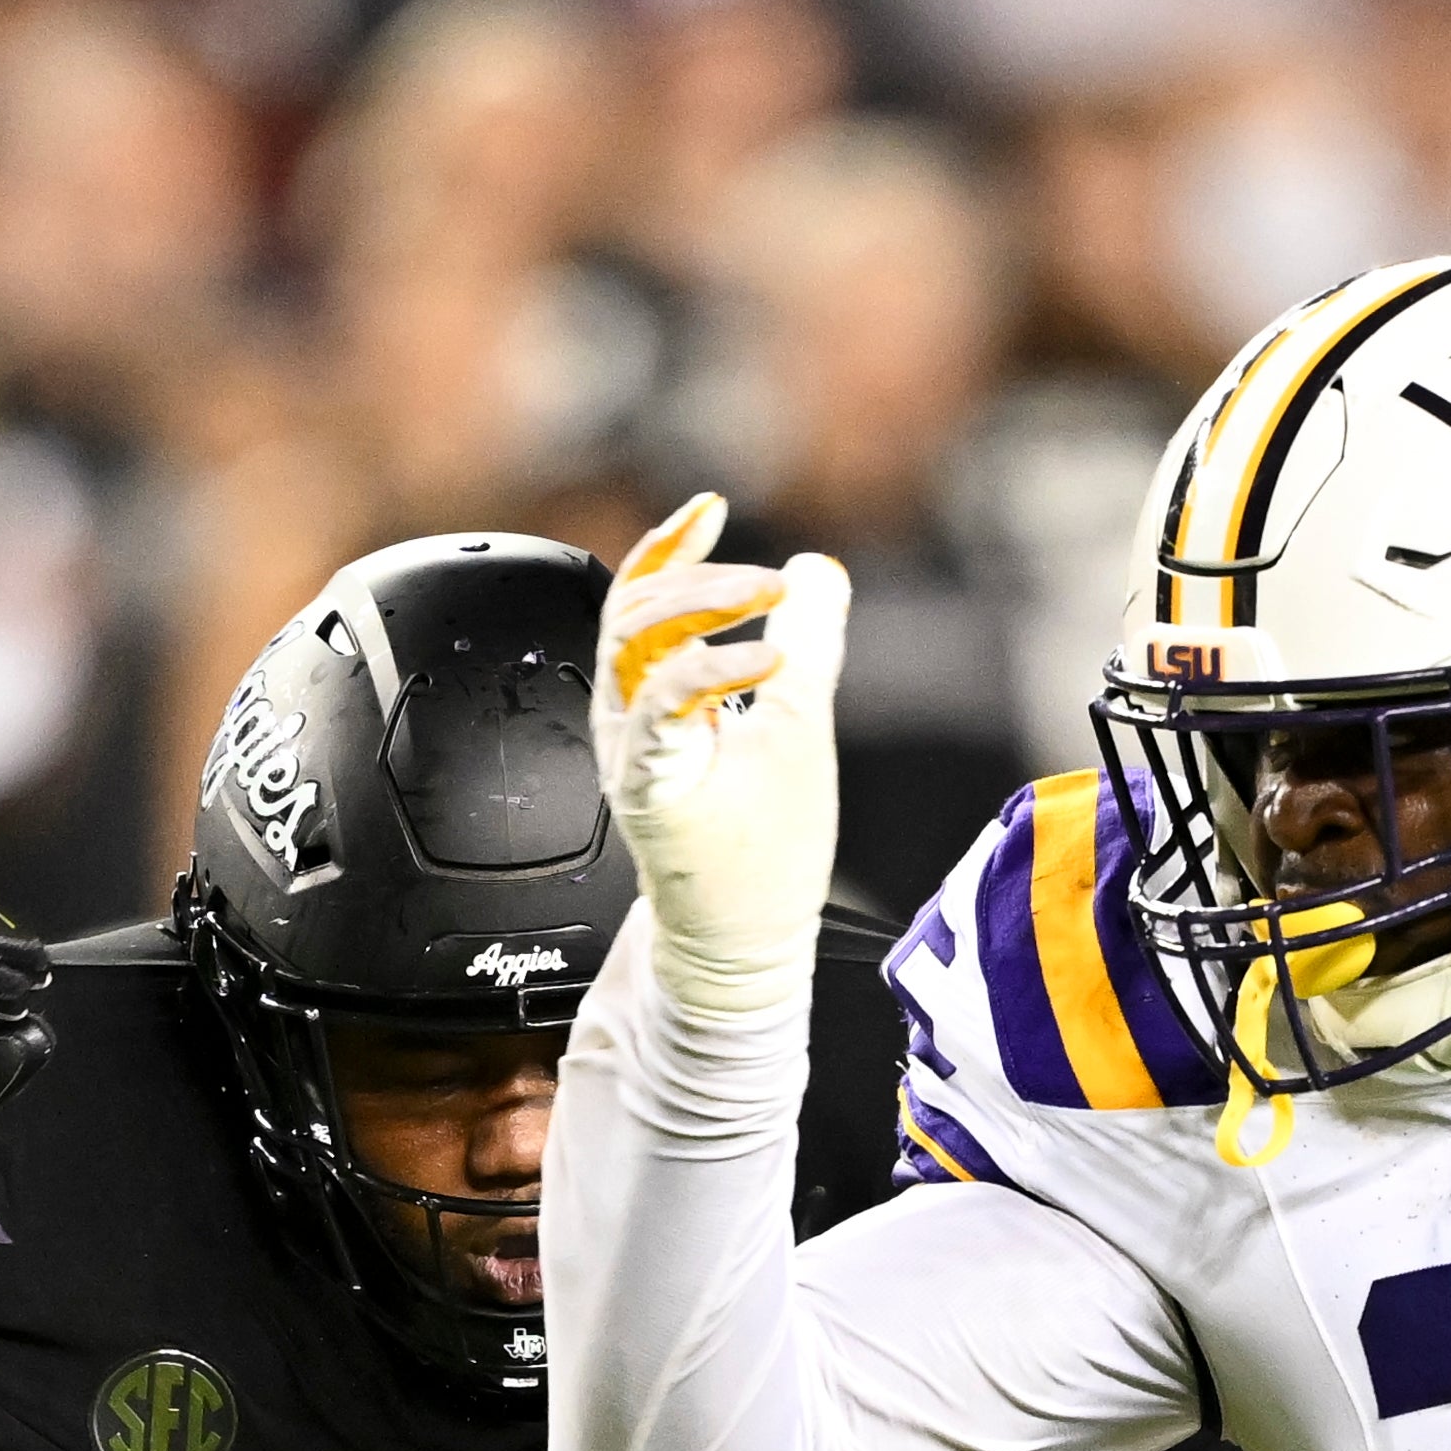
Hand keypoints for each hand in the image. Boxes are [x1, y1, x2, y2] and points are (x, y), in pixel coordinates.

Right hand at [596, 493, 847, 1025]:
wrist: (746, 943)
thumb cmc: (763, 846)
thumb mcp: (799, 718)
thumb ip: (808, 641)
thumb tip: (818, 570)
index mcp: (657, 691)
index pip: (642, 594)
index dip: (670, 544)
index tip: (713, 507)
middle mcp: (632, 715)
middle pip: (632, 607)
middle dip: (696, 574)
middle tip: (766, 577)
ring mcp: (634, 751)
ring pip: (632, 642)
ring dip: (701, 604)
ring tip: (769, 598)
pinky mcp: (648, 789)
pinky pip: (659, 710)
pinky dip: (712, 671)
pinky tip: (769, 659)